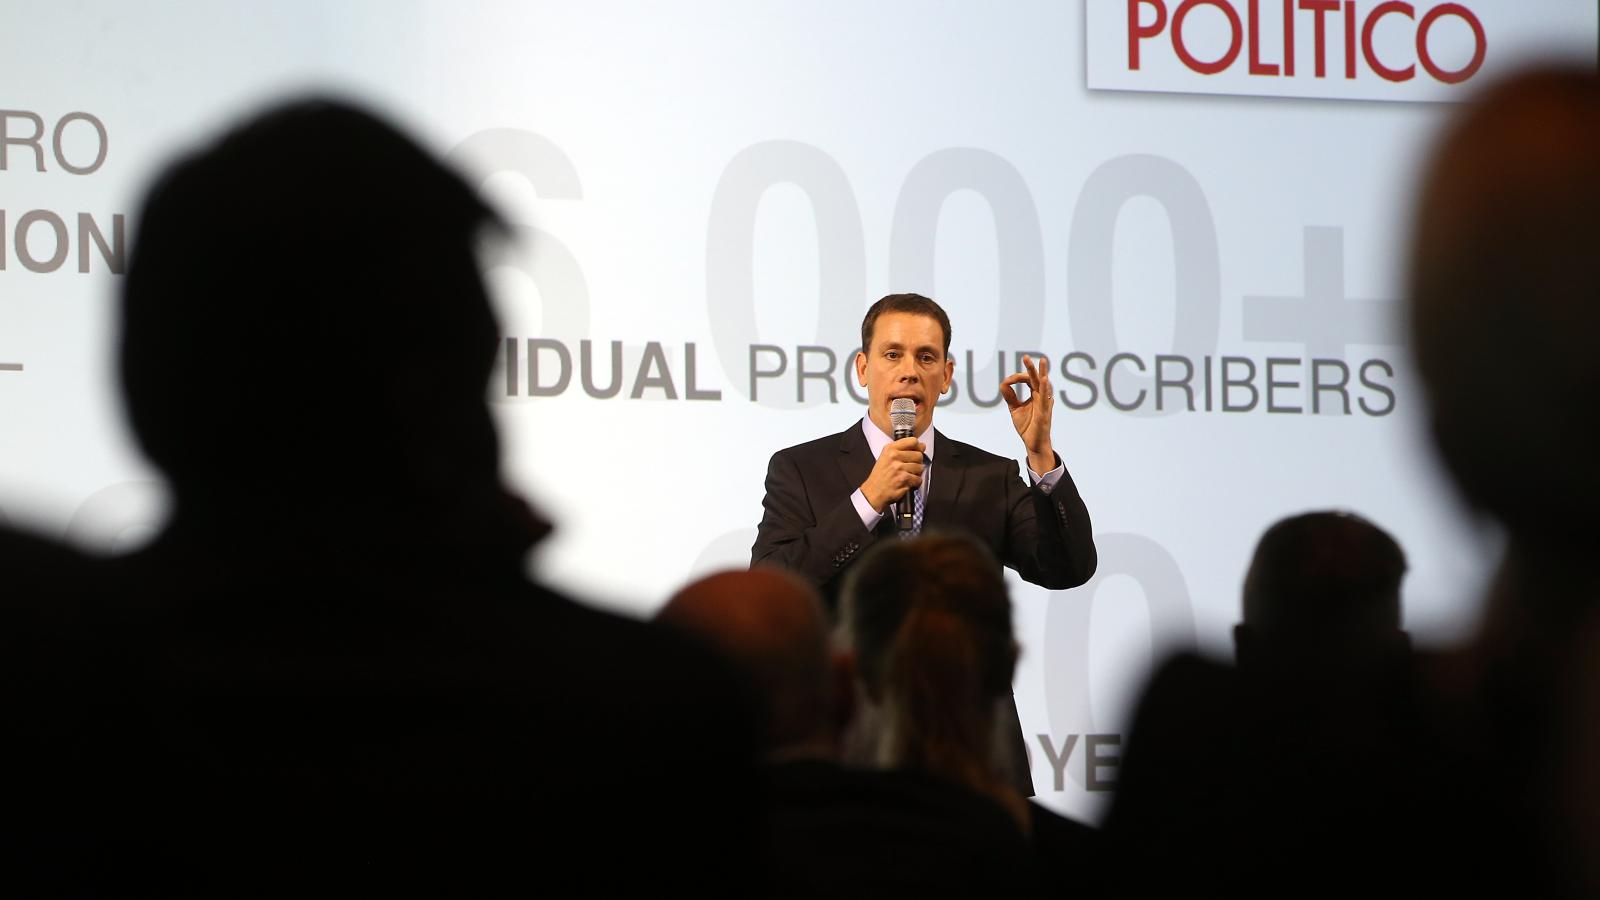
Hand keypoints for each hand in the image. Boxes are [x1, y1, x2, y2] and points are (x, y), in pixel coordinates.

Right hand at [859, 436, 924, 512]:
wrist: (873, 492)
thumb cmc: (880, 476)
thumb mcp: (885, 456)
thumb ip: (901, 450)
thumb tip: (921, 446)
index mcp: (890, 449)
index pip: (912, 441)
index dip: (918, 447)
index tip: (918, 451)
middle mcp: (894, 457)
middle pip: (919, 455)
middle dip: (917, 462)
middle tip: (910, 467)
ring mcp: (899, 468)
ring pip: (920, 467)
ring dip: (916, 473)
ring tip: (907, 475)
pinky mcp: (903, 479)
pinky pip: (918, 479)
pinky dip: (915, 483)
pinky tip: (907, 482)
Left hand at [1000, 354, 1056, 474]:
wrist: (1033, 444)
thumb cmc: (1027, 427)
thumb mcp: (1014, 409)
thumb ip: (1010, 396)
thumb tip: (1003, 383)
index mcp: (1035, 395)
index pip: (1028, 380)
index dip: (1018, 377)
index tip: (1008, 381)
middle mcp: (1041, 397)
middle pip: (1037, 379)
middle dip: (1032, 367)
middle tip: (1026, 356)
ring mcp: (1044, 404)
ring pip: (1044, 386)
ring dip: (1043, 373)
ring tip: (1043, 361)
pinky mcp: (1045, 413)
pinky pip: (1045, 399)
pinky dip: (1046, 389)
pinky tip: (1045, 380)